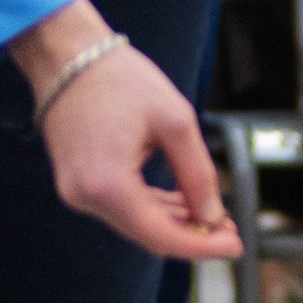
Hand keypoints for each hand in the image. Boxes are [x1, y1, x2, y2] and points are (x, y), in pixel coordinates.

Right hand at [10, 0, 240, 263]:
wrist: (68, 55)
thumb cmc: (118, 79)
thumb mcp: (174, 121)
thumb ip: (197, 174)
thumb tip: (212, 216)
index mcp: (107, 183)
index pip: (160, 235)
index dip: (201, 246)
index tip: (235, 247)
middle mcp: (84, 196)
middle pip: (148, 235)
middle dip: (192, 236)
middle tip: (230, 232)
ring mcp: (76, 192)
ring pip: (135, 224)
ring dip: (174, 223)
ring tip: (213, 215)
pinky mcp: (77, 183)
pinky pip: (121, 207)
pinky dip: (153, 208)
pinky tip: (183, 202)